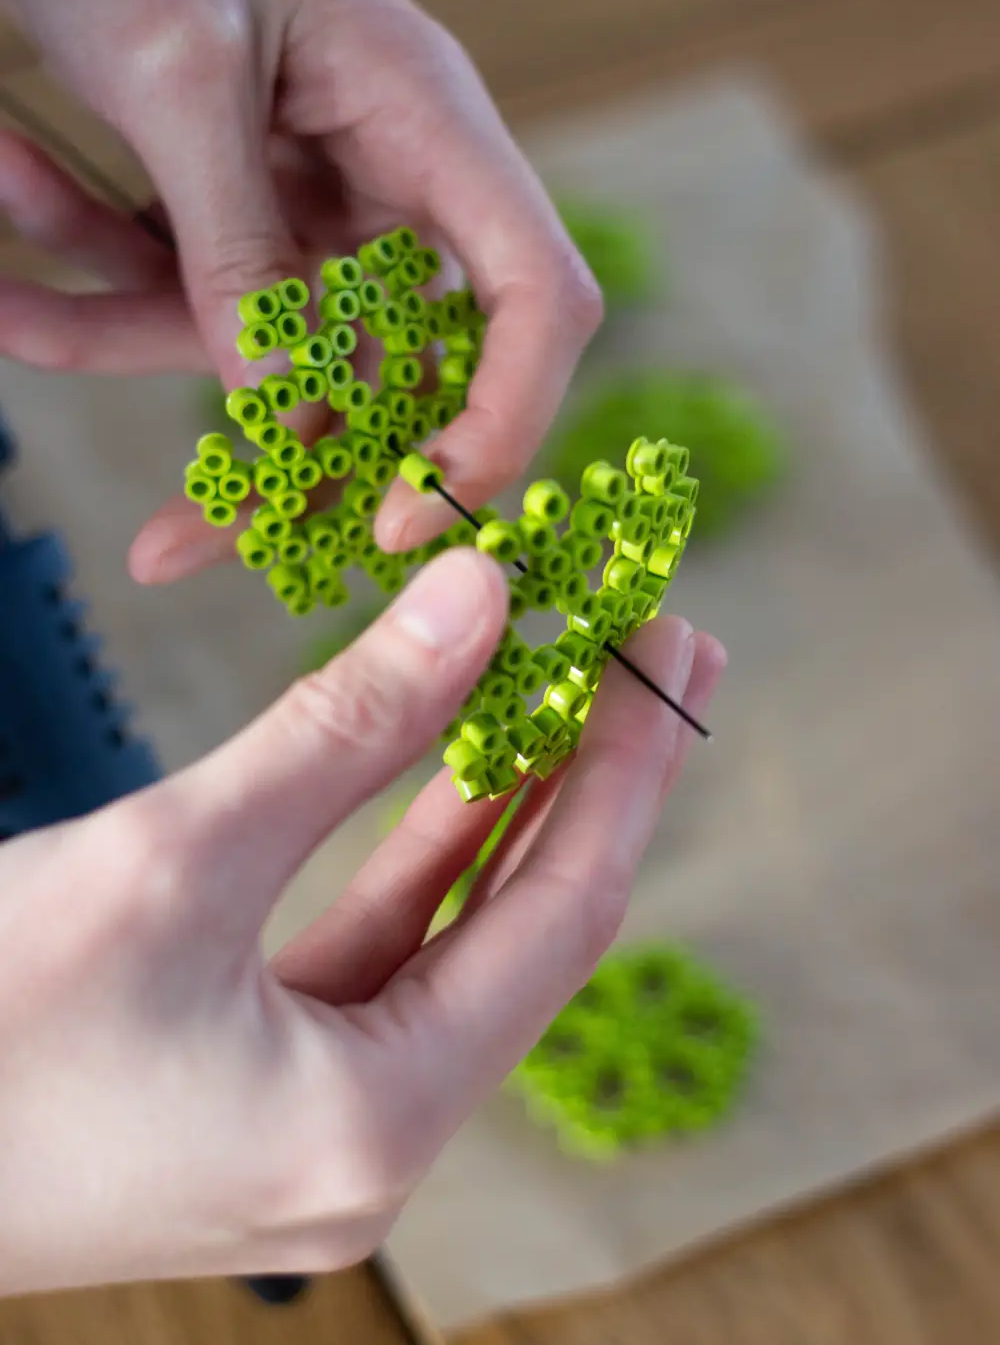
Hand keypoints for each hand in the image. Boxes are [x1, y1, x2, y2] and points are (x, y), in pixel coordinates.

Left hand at [0, 0, 601, 582]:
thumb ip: (236, 248)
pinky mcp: (235, 209)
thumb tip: (278, 409)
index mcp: (428, 121)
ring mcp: (310, 201)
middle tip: (167, 545)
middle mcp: (389, 177)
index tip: (411, 517)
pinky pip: (179, 290)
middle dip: (270, 455)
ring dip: (120, 331)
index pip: (532, 298)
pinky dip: (87, 272)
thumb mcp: (177, 70)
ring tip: (8, 276)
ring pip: (257, 347)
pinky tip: (10, 168)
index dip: (501, 419)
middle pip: (382, 367)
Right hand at [0, 549, 723, 1292]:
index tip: (672, 645)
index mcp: (374, 1127)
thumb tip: (479, 598)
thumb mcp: (176, 855)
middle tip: (657, 654)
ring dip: (506, 809)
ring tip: (574, 690)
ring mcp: (313, 1126)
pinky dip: (418, 858)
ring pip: (452, 940)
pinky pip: (376, 957)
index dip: (625, 764)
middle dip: (592, 779)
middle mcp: (368, 1147)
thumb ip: (347, 729)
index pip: (562, 912)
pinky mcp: (258, 1088)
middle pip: (526, 929)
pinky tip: (460, 772)